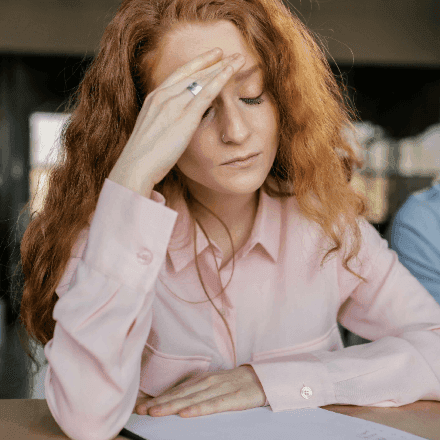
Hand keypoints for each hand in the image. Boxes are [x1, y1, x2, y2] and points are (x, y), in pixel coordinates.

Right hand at [108, 47, 245, 194]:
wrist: (136, 166)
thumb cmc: (142, 158)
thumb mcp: (151, 134)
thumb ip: (163, 124)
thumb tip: (173, 127)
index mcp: (153, 99)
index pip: (178, 76)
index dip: (195, 65)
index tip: (209, 58)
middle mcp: (163, 96)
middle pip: (192, 73)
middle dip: (211, 62)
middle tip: (227, 53)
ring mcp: (173, 104)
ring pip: (202, 79)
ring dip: (222, 67)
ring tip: (238, 59)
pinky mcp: (185, 116)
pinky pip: (207, 93)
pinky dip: (221, 79)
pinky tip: (231, 72)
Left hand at [134, 365, 266, 417]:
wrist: (261, 378)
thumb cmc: (234, 383)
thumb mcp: (212, 384)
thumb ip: (195, 391)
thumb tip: (173, 400)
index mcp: (201, 380)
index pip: (176, 390)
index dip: (158, 398)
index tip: (141, 406)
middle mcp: (207, 382)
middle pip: (180, 394)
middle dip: (159, 403)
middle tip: (140, 410)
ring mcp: (219, 389)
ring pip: (192, 399)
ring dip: (171, 405)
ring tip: (155, 412)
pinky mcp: (232, 398)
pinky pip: (213, 405)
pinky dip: (198, 409)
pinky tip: (185, 414)